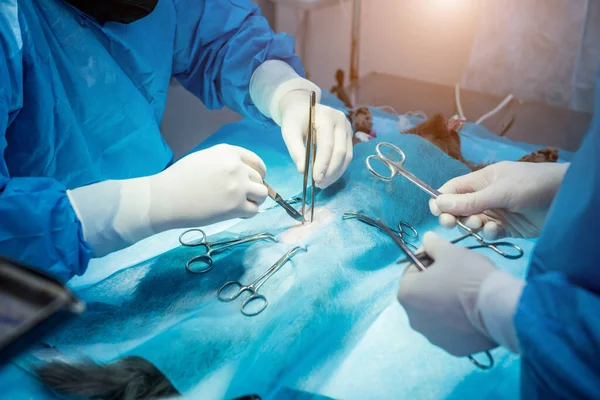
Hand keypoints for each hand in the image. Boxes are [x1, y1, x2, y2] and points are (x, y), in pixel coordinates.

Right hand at [148, 144, 267, 230]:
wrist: (167, 197)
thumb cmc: (180, 178)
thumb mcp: (205, 158)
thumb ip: (225, 162)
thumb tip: (243, 172)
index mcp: (229, 152)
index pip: (256, 161)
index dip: (258, 173)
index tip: (255, 180)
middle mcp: (237, 167)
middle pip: (259, 179)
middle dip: (253, 188)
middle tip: (240, 196)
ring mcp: (238, 187)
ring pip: (262, 194)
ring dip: (255, 200)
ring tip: (241, 205)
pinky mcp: (236, 206)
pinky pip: (254, 210)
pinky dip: (247, 213)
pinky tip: (235, 213)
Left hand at [279, 90, 352, 188]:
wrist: (302, 108)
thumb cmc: (294, 120)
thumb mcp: (289, 132)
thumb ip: (295, 150)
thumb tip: (302, 170)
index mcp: (327, 116)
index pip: (328, 145)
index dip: (323, 164)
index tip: (316, 179)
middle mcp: (341, 121)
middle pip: (340, 152)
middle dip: (330, 171)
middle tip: (319, 184)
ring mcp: (348, 128)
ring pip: (347, 156)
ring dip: (336, 173)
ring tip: (323, 183)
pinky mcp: (348, 136)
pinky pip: (347, 156)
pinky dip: (339, 169)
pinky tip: (329, 176)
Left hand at [397, 232, 497, 356]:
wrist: (499, 308)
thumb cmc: (469, 276)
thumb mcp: (451, 252)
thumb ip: (434, 245)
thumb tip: (426, 238)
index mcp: (406, 294)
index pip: (411, 272)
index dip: (427, 262)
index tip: (443, 260)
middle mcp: (414, 319)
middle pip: (422, 295)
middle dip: (435, 285)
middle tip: (457, 276)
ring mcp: (433, 337)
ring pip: (436, 315)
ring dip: (446, 305)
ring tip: (467, 296)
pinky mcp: (452, 349)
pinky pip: (452, 331)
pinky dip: (459, 323)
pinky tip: (473, 314)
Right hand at [429, 161, 568, 238]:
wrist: (567, 199)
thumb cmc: (532, 185)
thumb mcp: (499, 191)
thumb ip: (469, 201)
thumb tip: (438, 203)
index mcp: (481, 181)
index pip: (452, 189)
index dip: (441, 200)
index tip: (437, 212)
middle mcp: (486, 197)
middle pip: (458, 208)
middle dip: (453, 216)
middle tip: (451, 224)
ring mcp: (496, 213)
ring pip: (472, 222)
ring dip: (472, 225)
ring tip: (480, 225)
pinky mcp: (507, 229)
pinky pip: (489, 233)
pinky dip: (488, 233)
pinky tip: (496, 231)